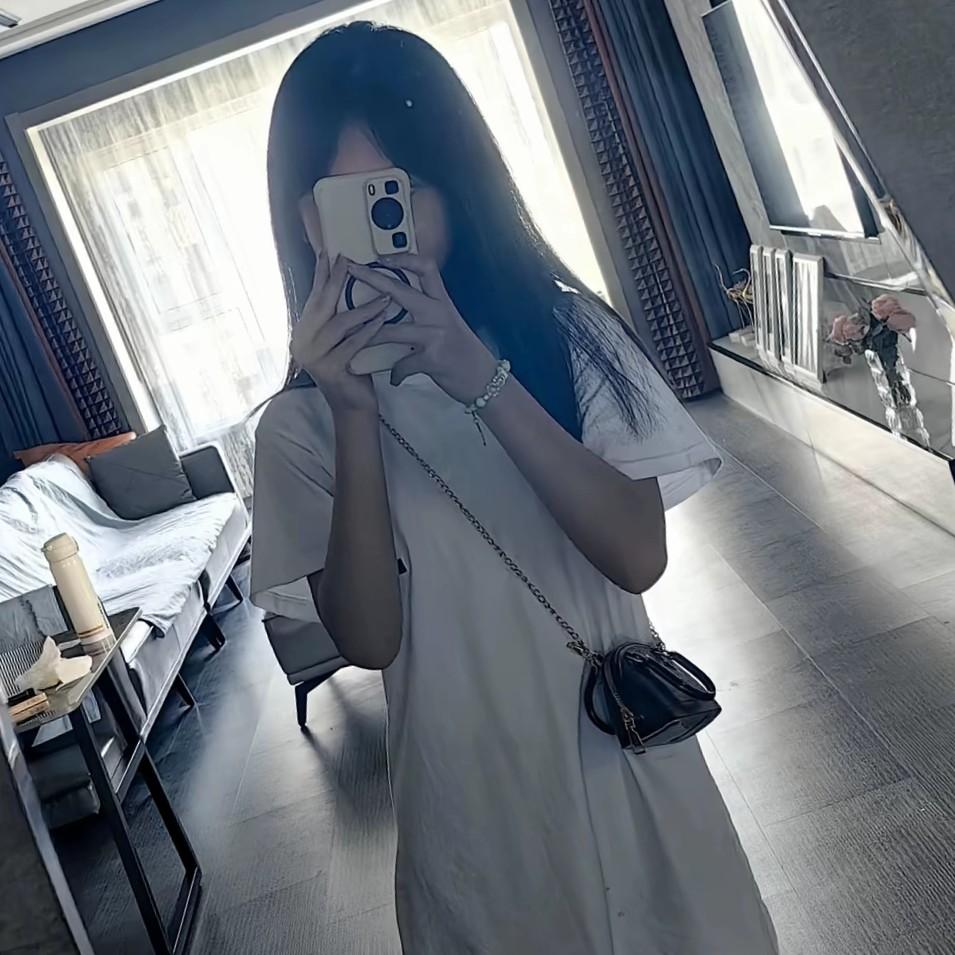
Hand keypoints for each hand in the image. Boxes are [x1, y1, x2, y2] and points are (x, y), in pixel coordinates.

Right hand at [290, 247, 391, 415]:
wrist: (353, 407)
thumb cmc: (352, 370)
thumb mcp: (342, 340)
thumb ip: (338, 318)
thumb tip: (346, 282)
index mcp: (303, 333)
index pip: (312, 298)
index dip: (321, 275)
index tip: (329, 252)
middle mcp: (302, 343)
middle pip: (321, 304)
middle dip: (336, 280)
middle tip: (350, 260)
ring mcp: (313, 357)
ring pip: (339, 323)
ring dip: (363, 307)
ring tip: (384, 295)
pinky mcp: (330, 369)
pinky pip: (352, 343)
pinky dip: (369, 330)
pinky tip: (383, 320)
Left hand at [347, 255, 497, 403]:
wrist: (485, 380)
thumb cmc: (465, 354)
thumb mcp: (450, 325)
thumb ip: (430, 313)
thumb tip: (404, 305)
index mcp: (443, 303)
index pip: (426, 268)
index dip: (404, 258)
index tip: (381, 256)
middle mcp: (438, 314)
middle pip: (400, 290)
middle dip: (372, 278)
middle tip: (352, 270)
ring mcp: (435, 336)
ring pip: (391, 330)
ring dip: (368, 336)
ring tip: (352, 339)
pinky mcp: (432, 360)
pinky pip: (403, 364)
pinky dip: (395, 373)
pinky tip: (393, 378)